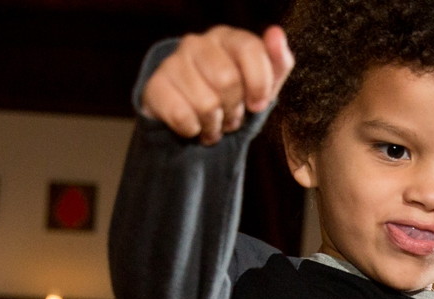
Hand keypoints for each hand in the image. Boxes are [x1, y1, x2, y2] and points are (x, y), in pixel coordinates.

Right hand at [140, 25, 294, 144]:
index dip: (259, 84)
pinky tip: (193, 126)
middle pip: (227, 80)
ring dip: (214, 125)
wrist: (193, 118)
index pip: (250, 50)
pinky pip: (182, 116)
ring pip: (205, 104)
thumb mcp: (263, 85)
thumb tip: (276, 33)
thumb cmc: (234, 97)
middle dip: (234, 110)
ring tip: (212, 123)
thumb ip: (278, 62)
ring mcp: (173, 63)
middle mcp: (197, 43)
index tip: (257, 104)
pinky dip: (193, 130)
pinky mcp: (155, 86)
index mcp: (227, 37)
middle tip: (230, 116)